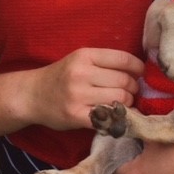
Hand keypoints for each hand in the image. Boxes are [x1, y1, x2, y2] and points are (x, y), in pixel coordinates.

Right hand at [23, 48, 143, 130]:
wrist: (32, 95)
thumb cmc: (61, 76)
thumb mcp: (80, 60)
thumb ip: (104, 62)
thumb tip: (138, 70)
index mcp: (85, 56)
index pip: (122, 59)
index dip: (138, 67)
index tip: (141, 73)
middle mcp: (81, 73)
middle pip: (123, 81)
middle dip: (133, 87)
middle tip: (132, 91)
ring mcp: (78, 95)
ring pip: (119, 99)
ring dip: (127, 103)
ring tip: (123, 103)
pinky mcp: (76, 116)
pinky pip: (107, 117)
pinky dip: (117, 117)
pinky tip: (116, 115)